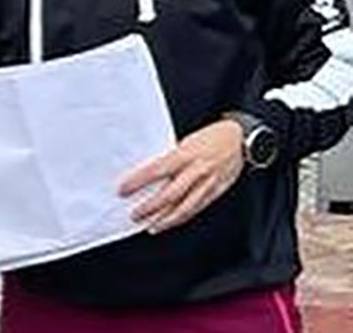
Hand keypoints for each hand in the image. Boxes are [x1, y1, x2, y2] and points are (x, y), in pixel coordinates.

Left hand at [120, 118, 244, 234]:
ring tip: (151, 226)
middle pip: (170, 194)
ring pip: (184, 207)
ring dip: (165, 219)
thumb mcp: (186, 141)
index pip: (156, 170)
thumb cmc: (211, 136)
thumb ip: (170, 156)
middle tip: (135, 215)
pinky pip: (197, 208)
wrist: (240, 139)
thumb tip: (147, 170)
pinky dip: (182, 218)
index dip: (138, 181)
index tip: (123, 190)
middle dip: (151, 208)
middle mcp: (196, 171)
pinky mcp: (216, 192)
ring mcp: (208, 184)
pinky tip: (172, 222)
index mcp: (185, 154)